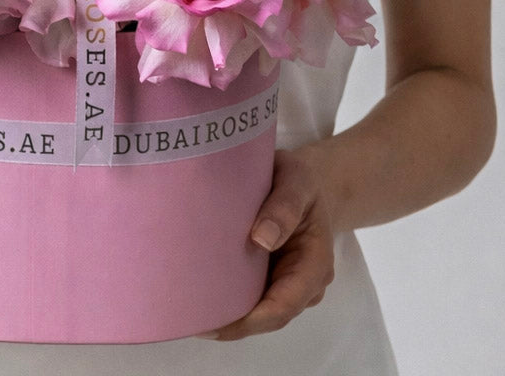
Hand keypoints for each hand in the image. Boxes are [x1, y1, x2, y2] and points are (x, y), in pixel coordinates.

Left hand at [201, 148, 334, 340]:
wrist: (302, 182)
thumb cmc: (299, 179)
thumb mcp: (297, 180)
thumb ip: (285, 205)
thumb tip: (262, 239)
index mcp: (315, 262)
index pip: (285, 304)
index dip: (251, 320)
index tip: (216, 323)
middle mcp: (305, 282)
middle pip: (270, 316)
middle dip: (233, 324)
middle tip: (190, 320)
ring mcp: (287, 282)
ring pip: (259, 310)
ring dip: (229, 315)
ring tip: (189, 312)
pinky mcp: (270, 277)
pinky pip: (251, 296)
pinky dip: (229, 300)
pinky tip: (200, 297)